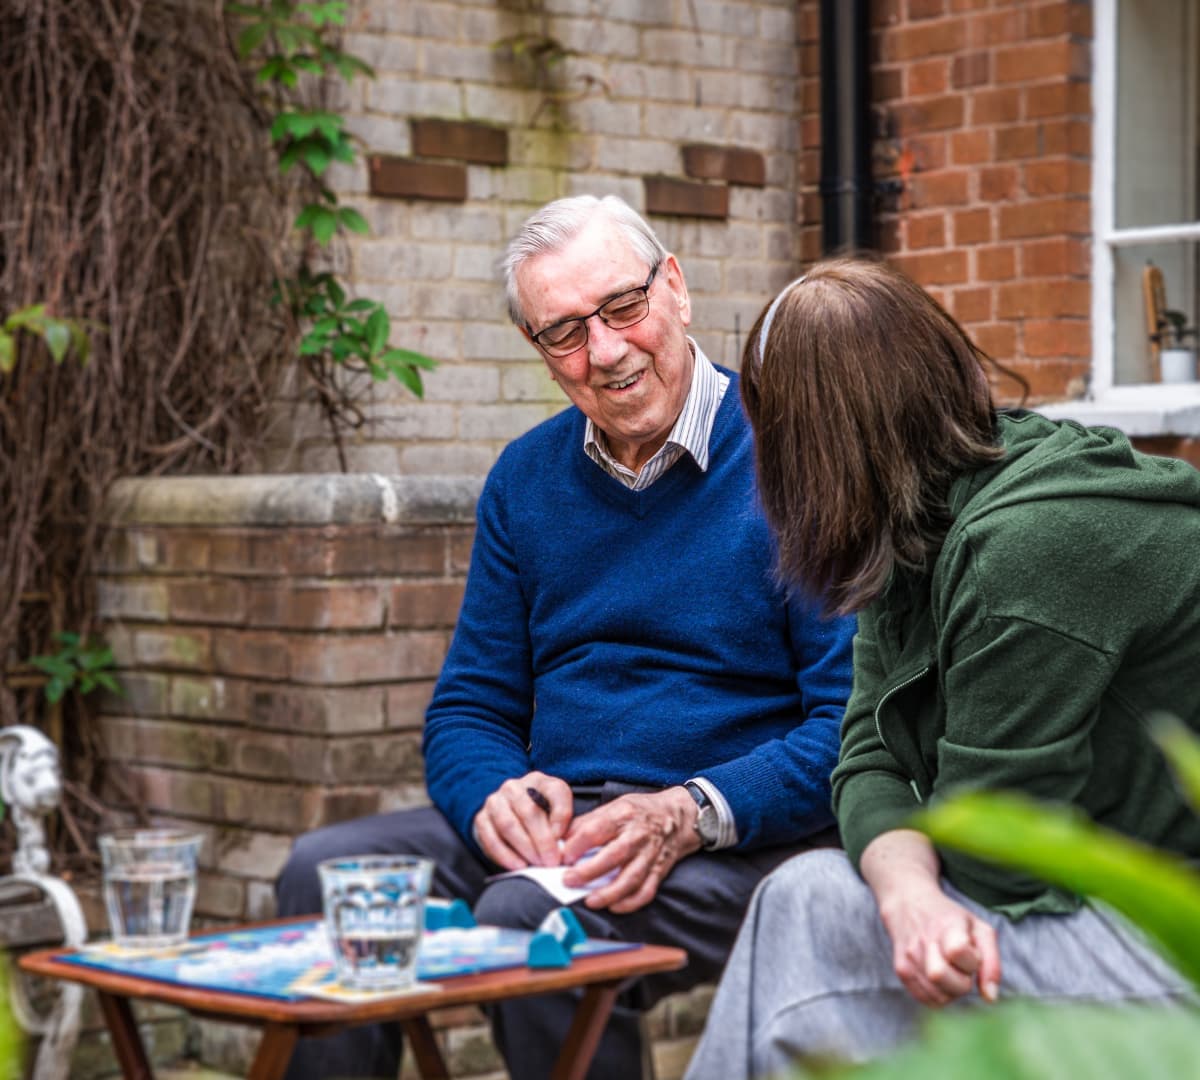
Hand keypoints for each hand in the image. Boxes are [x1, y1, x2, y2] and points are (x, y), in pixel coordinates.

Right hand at [473, 771, 572, 870]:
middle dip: (542, 840)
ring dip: (524, 848)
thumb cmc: (539, 813)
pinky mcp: (481, 819)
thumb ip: (562, 819)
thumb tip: (558, 839)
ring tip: (536, 863)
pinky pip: (491, 839)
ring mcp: (495, 802)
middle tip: (551, 860)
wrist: (509, 813)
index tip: (564, 839)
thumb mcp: (557, 809)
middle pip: (529, 811)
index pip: (555, 792)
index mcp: (538, 780)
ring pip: (508, 825)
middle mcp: (514, 787)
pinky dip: (505, 855)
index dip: (562, 816)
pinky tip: (518, 865)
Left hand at [559, 787, 700, 913]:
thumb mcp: (614, 805)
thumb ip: (587, 822)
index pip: (596, 830)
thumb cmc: (640, 811)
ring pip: (631, 878)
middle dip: (589, 871)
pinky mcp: (659, 870)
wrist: (679, 816)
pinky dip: (631, 903)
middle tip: (568, 880)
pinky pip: (646, 891)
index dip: (577, 844)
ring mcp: (650, 855)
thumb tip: (561, 839)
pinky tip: (614, 907)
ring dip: (609, 893)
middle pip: (614, 855)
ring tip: (590, 901)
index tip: (562, 857)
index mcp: (623, 815)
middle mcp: (638, 835)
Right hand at [861, 829, 1000, 1006]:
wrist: (904, 896)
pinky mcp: (899, 967)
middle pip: (948, 981)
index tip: (971, 953)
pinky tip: (939, 979)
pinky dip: (936, 997)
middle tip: (964, 970)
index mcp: (948, 924)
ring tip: (952, 973)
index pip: (962, 954)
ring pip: (936, 994)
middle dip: (963, 984)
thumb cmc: (949, 912)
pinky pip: (923, 998)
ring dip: (950, 992)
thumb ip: (992, 960)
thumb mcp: (978, 925)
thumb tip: (992, 996)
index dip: (973, 961)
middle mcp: (926, 940)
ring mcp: (909, 954)